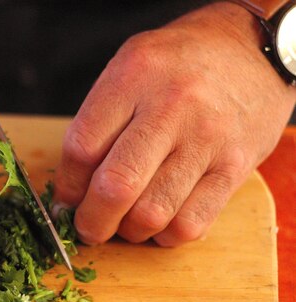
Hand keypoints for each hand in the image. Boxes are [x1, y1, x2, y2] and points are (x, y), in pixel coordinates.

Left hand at [53, 1, 295, 246]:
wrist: (249, 50)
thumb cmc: (175, 66)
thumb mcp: (129, 69)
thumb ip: (98, 121)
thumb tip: (71, 191)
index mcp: (134, 76)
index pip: (82, 148)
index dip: (68, 186)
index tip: (67, 199)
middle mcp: (171, 106)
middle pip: (116, 187)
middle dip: (91, 221)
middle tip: (87, 228)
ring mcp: (207, 139)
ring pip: (152, 213)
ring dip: (128, 231)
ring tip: (125, 221)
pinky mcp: (235, 167)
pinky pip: (190, 224)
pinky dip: (165, 235)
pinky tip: (160, 220)